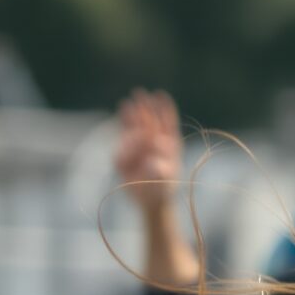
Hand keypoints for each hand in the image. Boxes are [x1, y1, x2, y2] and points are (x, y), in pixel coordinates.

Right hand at [113, 89, 180, 213]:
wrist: (150, 201)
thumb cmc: (162, 190)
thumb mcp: (164, 183)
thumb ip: (160, 172)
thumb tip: (152, 163)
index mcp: (170, 146)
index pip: (167, 123)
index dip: (164, 109)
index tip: (160, 96)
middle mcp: (156, 143)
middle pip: (150, 121)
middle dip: (145, 107)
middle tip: (139, 93)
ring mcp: (141, 146)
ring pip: (136, 126)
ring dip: (132, 114)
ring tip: (127, 103)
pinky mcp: (127, 152)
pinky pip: (124, 138)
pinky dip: (124, 126)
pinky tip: (123, 110)